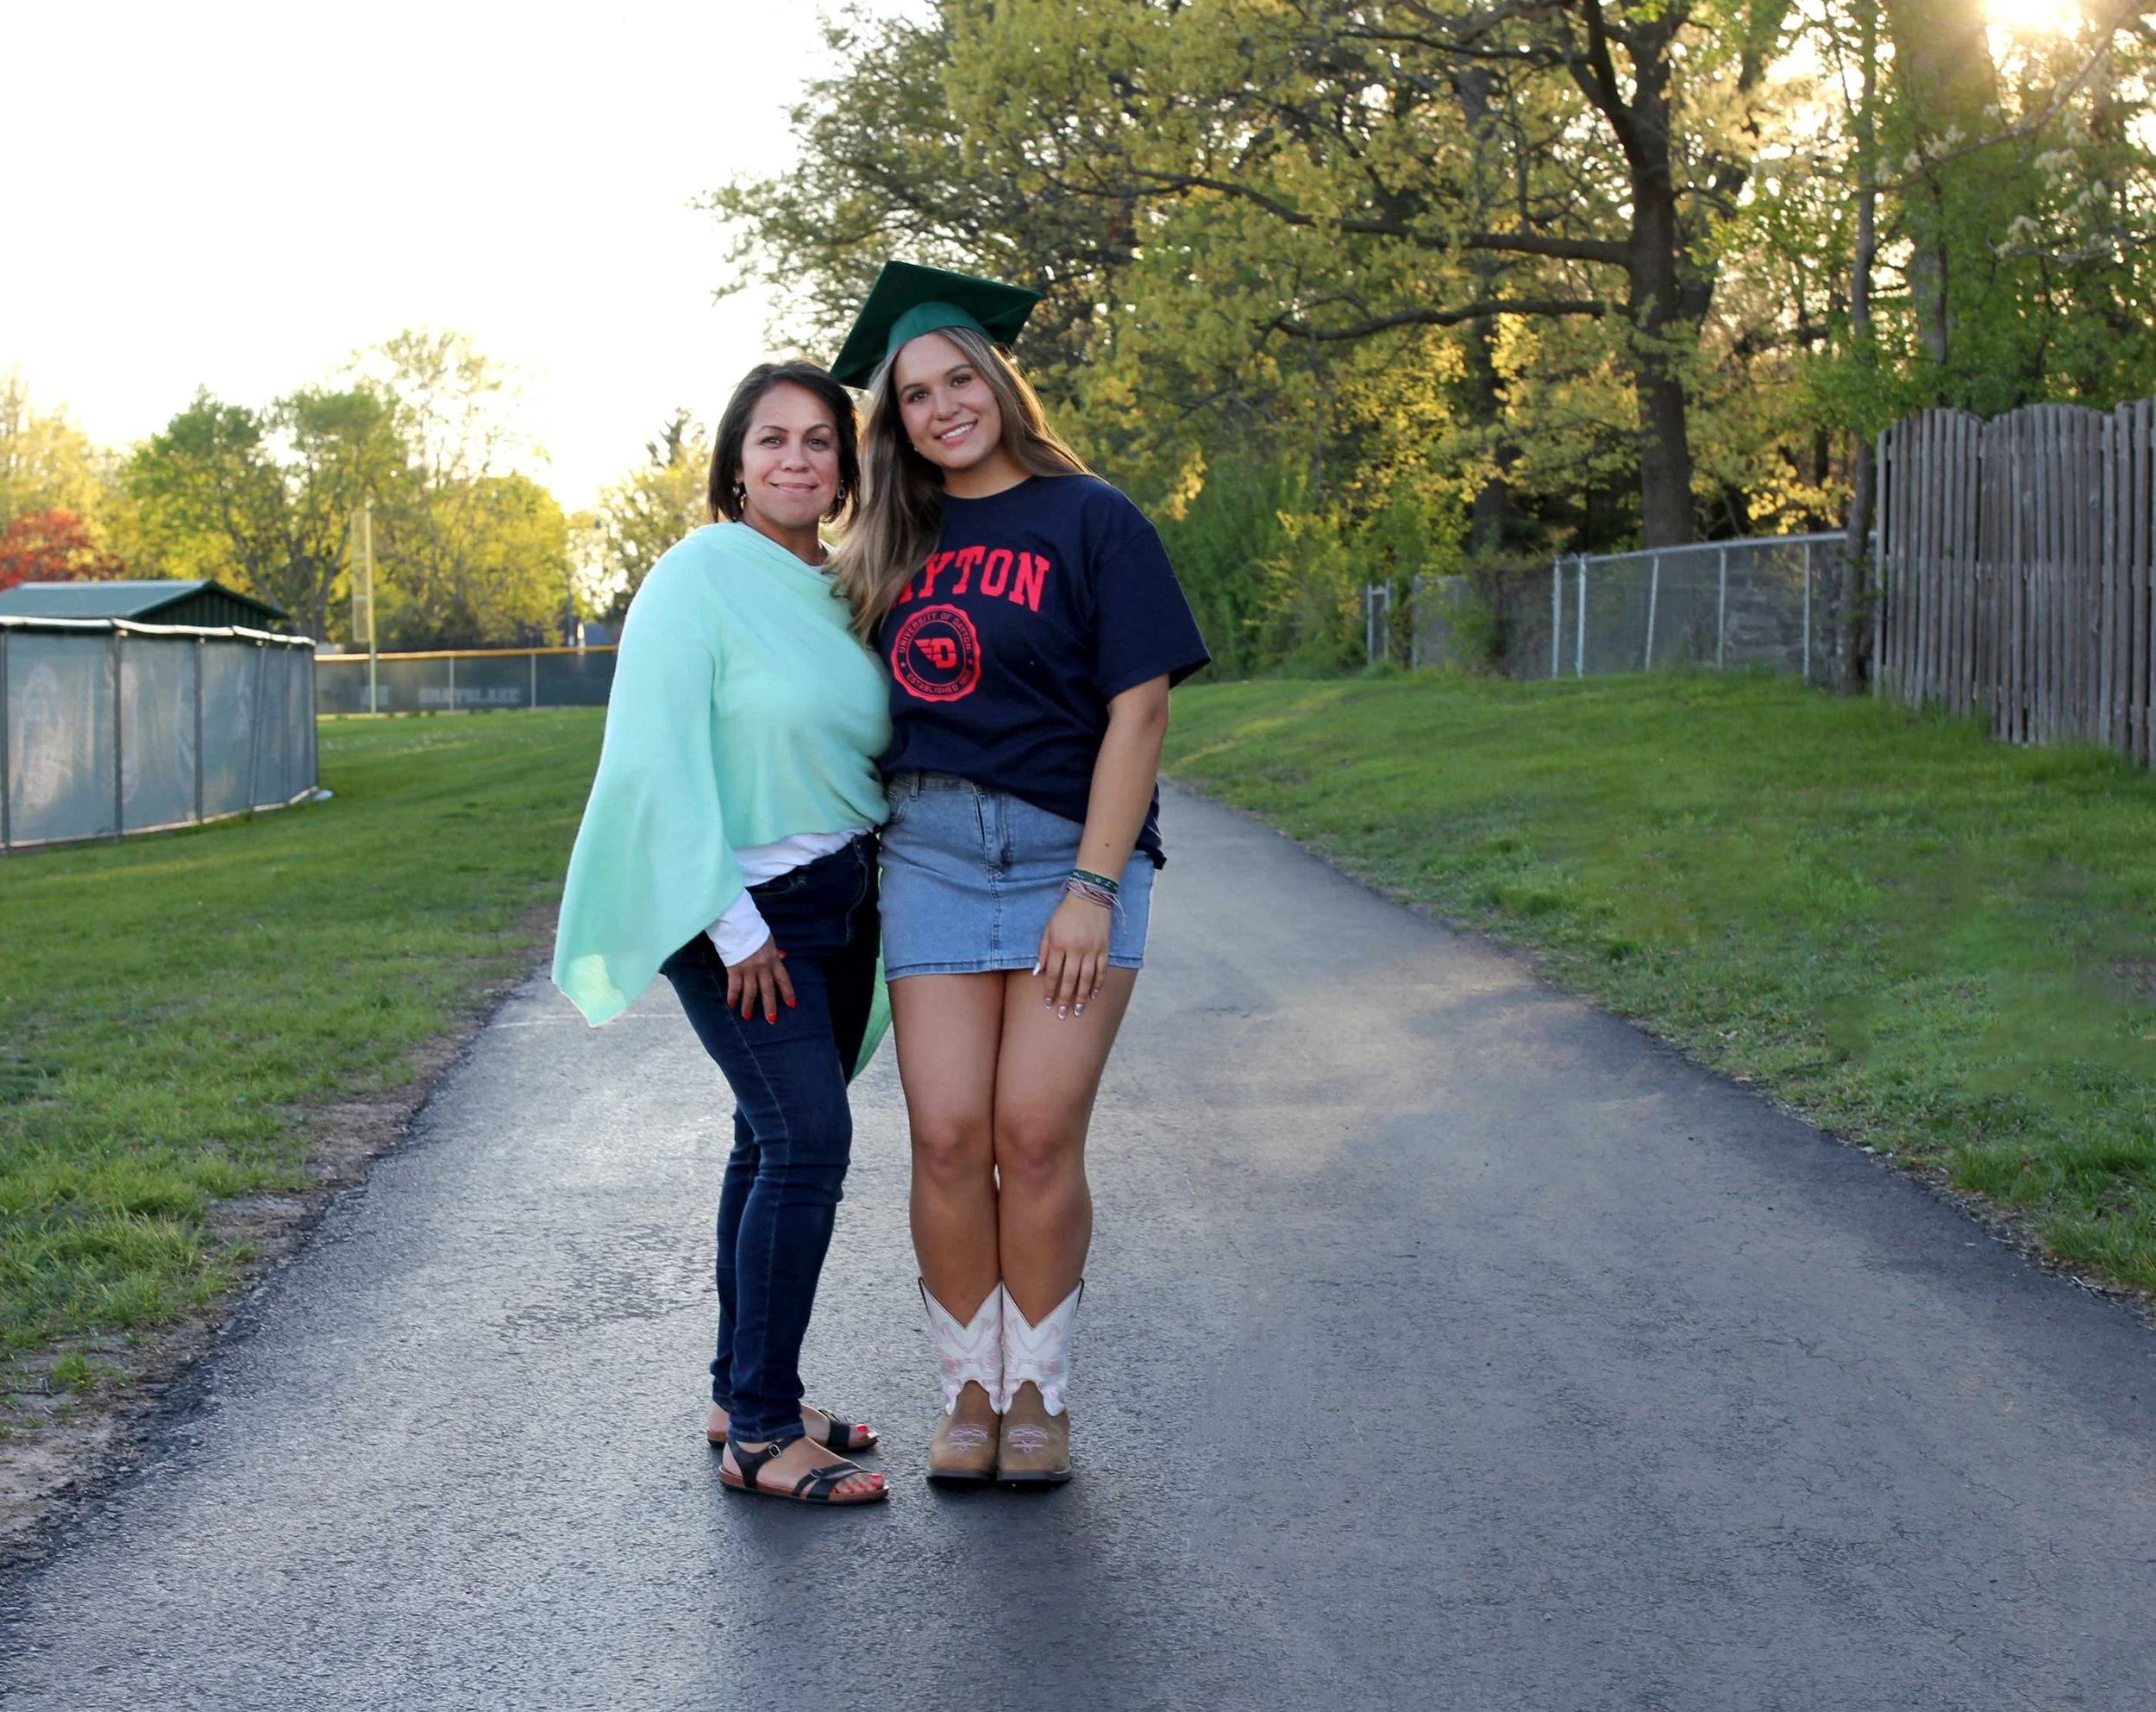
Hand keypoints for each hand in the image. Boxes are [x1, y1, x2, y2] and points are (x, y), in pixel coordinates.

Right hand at [725, 935, 794, 1023]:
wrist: (737, 924)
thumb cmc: (753, 930)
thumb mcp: (769, 940)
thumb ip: (775, 952)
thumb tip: (783, 956)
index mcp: (773, 960)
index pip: (783, 979)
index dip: (788, 992)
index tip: (792, 1004)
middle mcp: (763, 967)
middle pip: (768, 990)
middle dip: (770, 1006)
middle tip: (771, 1020)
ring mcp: (748, 969)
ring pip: (751, 992)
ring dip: (749, 1006)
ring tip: (747, 1017)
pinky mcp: (734, 969)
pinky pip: (735, 986)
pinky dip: (733, 996)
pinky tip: (732, 1005)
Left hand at [1034, 892, 1110, 1019]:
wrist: (1090, 897)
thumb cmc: (1065, 914)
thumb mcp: (1049, 929)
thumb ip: (1043, 951)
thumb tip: (1037, 973)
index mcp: (1059, 944)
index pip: (1053, 973)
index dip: (1049, 990)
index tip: (1047, 1003)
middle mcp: (1075, 949)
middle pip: (1069, 979)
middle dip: (1065, 998)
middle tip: (1062, 1014)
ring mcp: (1092, 949)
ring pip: (1087, 978)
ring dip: (1082, 996)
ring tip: (1078, 1010)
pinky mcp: (1104, 948)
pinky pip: (1102, 970)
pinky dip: (1098, 984)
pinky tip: (1094, 995)